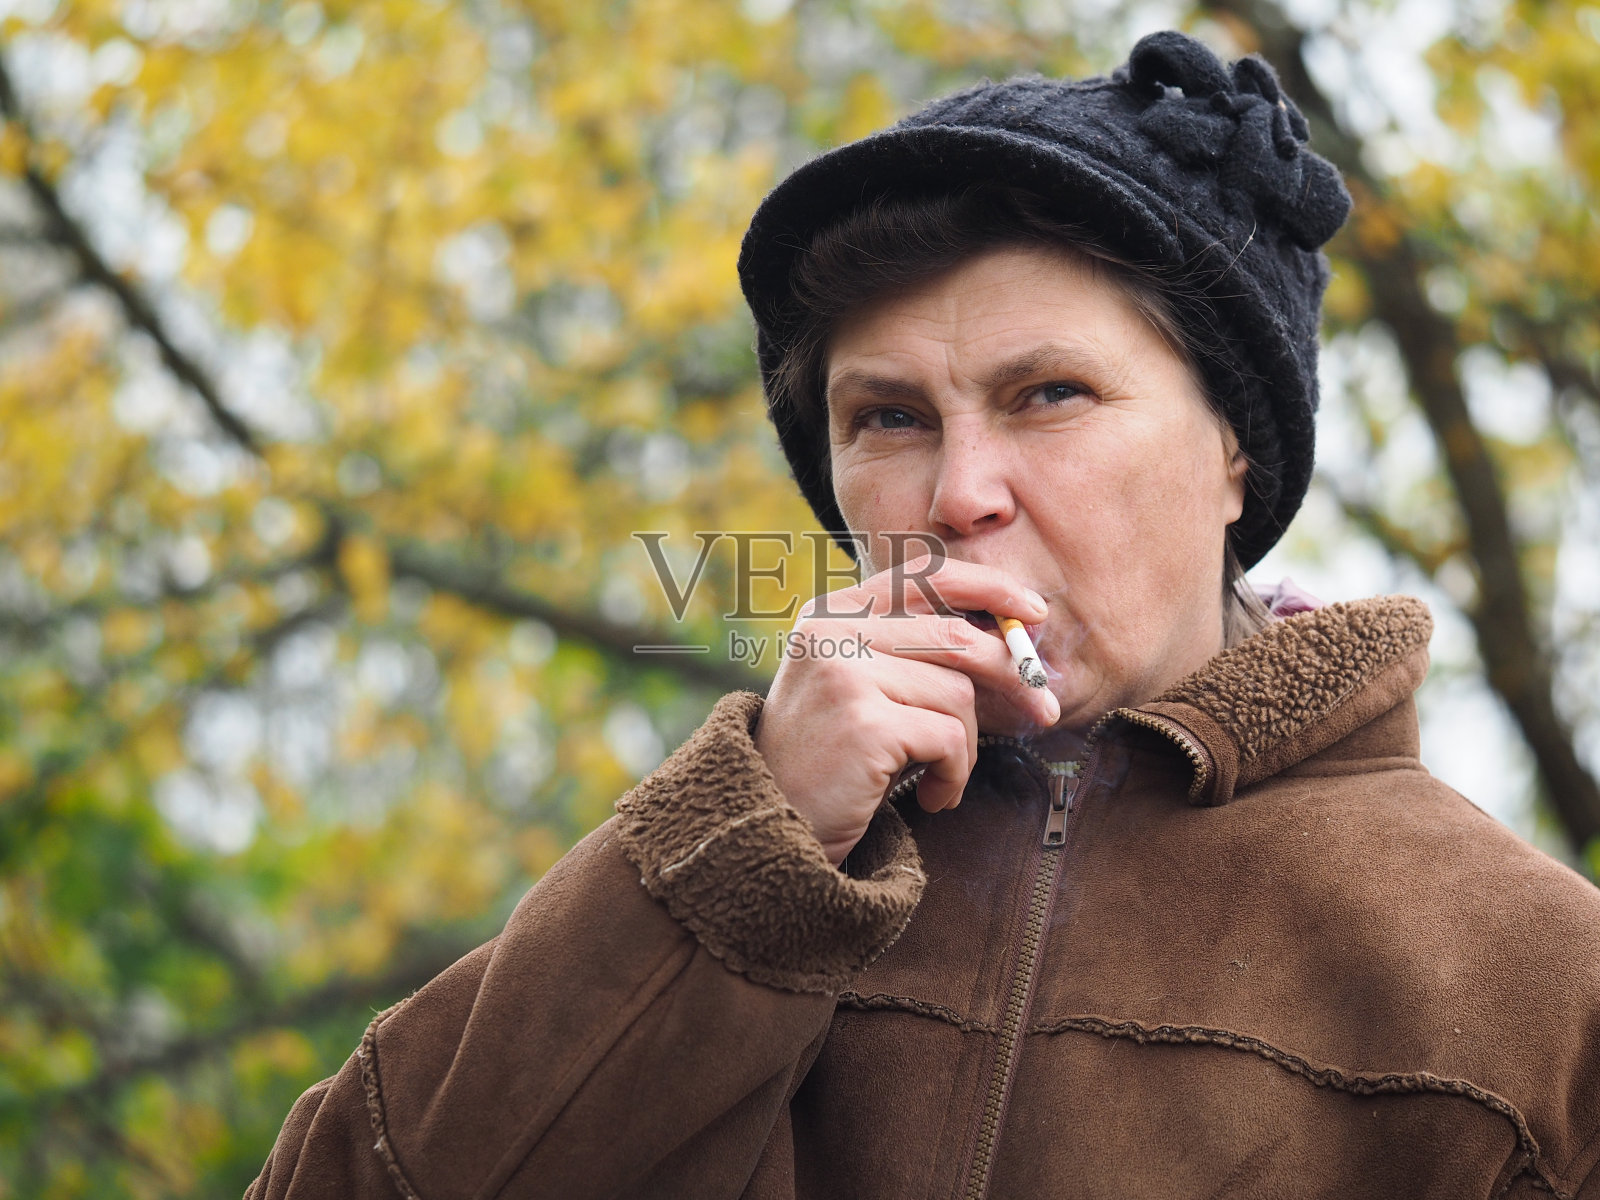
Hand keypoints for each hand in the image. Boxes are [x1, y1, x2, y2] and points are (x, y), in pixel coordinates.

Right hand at [754, 556, 1058, 864]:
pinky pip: (950, 739)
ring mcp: (843, 671)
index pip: (924, 577)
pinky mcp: (863, 721)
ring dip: (966, 747)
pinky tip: (933, 798)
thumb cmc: (829, 764)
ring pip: (958, 694)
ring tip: (942, 778)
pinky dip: (955, 776)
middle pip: (956, 636)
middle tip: (1044, 707)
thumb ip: (911, 652)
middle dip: (1012, 674)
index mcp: (831, 612)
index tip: (1034, 613)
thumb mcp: (860, 689)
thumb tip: (1013, 638)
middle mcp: (831, 630)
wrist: (769, 827)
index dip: (989, 587)